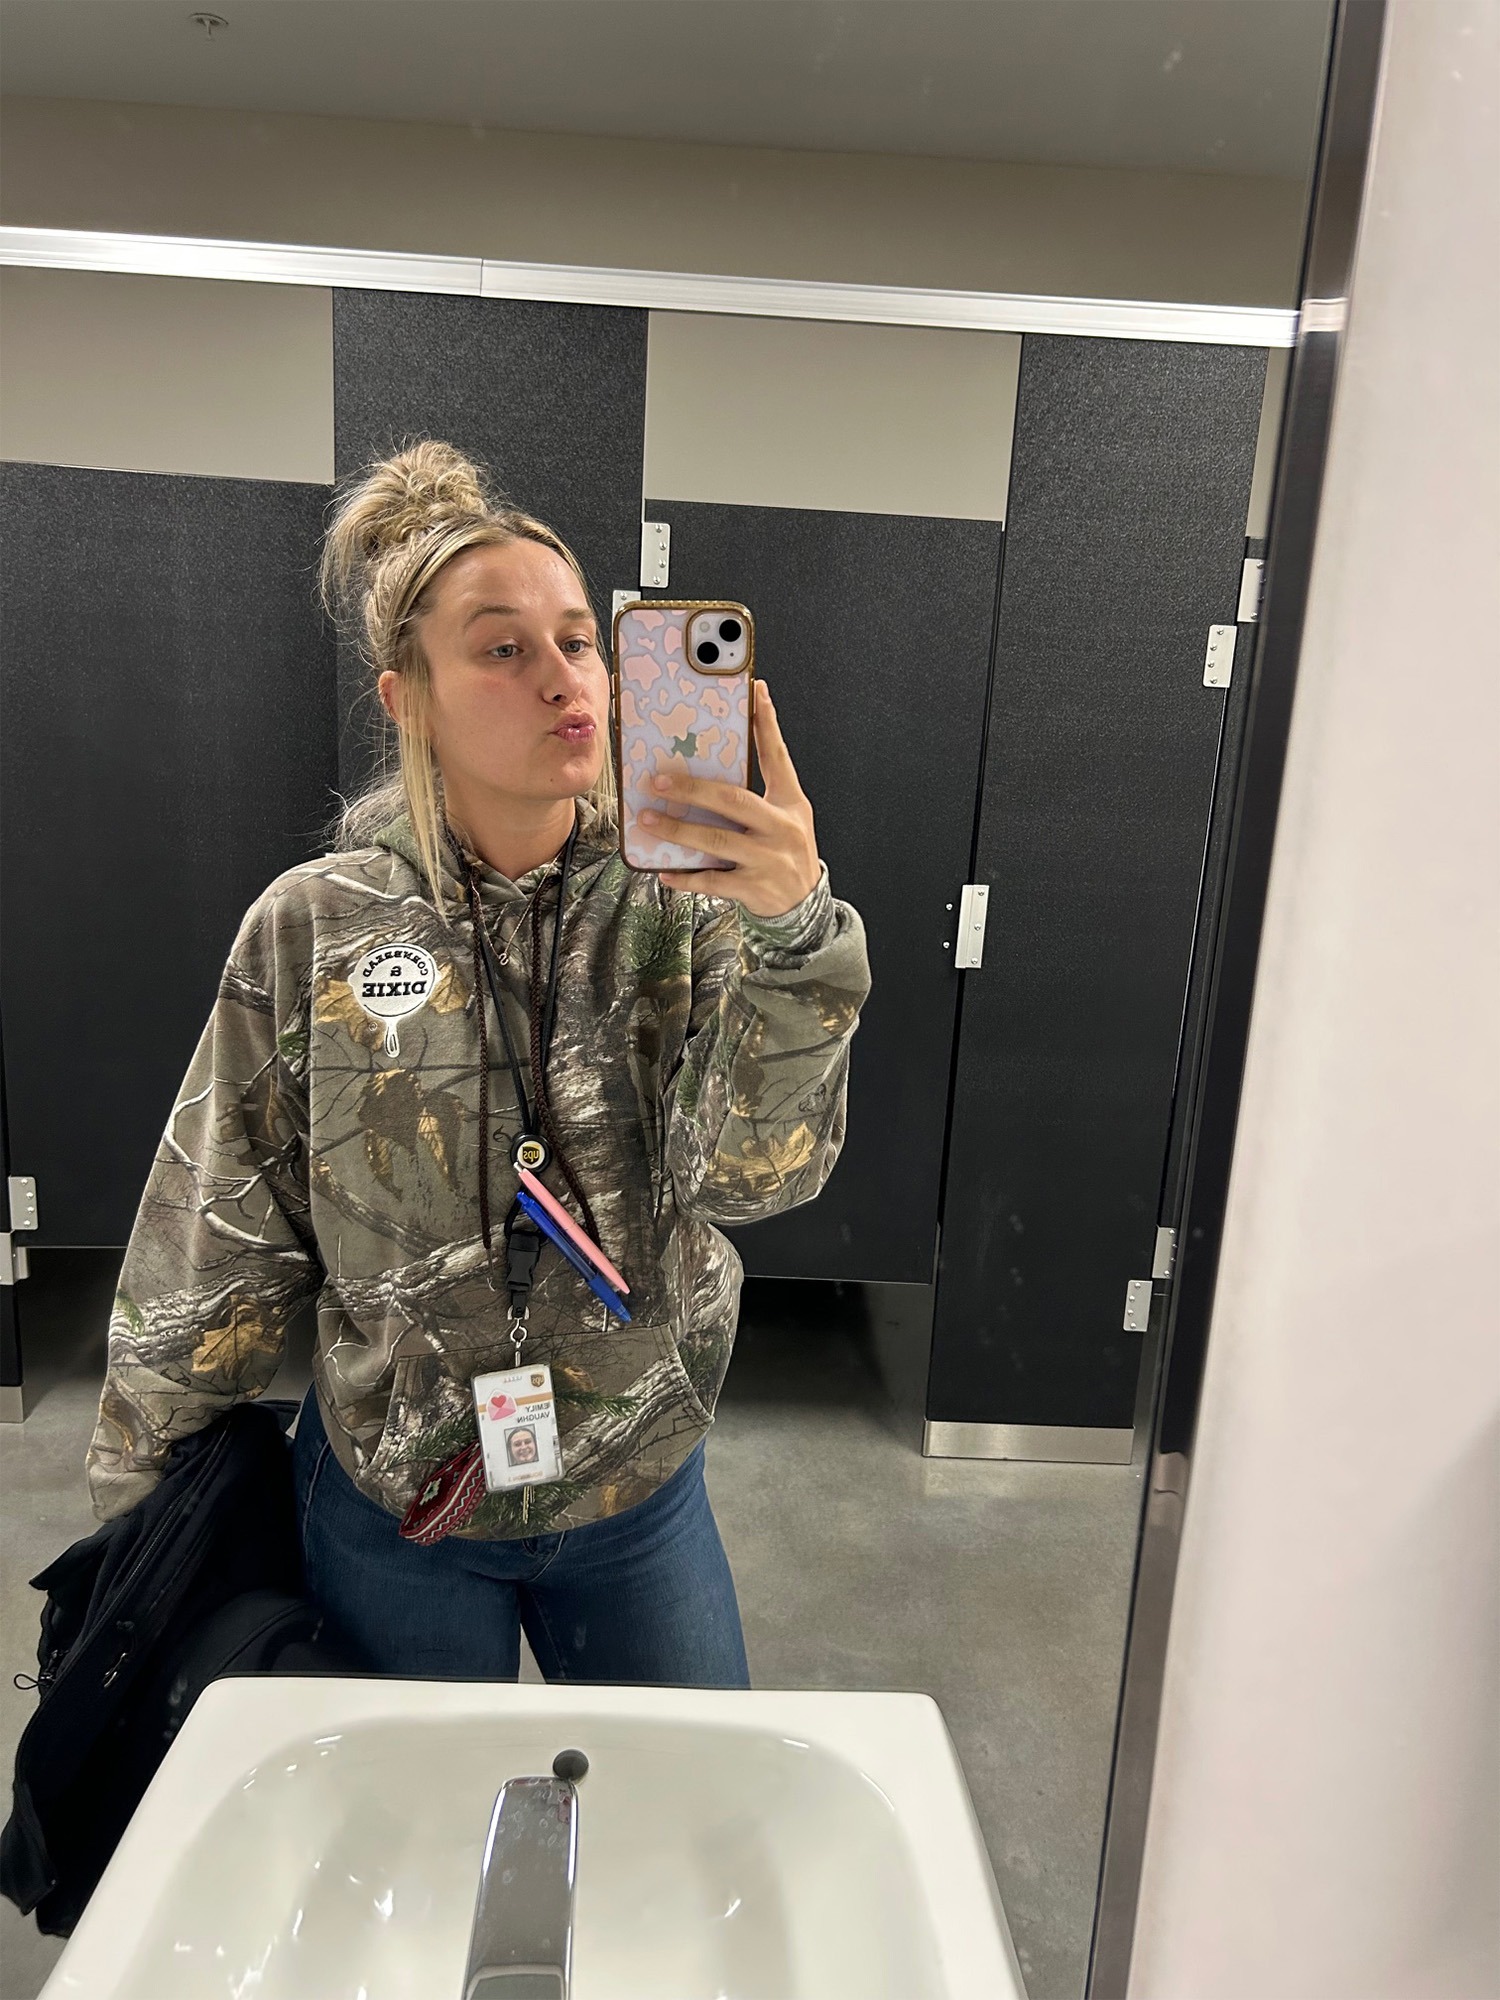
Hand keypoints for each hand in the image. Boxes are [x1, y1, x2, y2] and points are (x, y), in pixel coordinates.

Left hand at [639, 683, 821, 918]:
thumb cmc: (786, 850)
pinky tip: (664, 871)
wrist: (805, 904)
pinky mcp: (754, 888)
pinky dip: (686, 877)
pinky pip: (713, 881)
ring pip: (717, 841)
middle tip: (658, 781)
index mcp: (790, 802)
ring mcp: (768, 860)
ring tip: (648, 820)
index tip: (754, 691)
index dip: (767, 722)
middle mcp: (782, 827)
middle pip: (734, 800)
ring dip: (679, 830)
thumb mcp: (786, 815)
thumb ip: (760, 790)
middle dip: (693, 789)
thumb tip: (710, 763)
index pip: (777, 755)